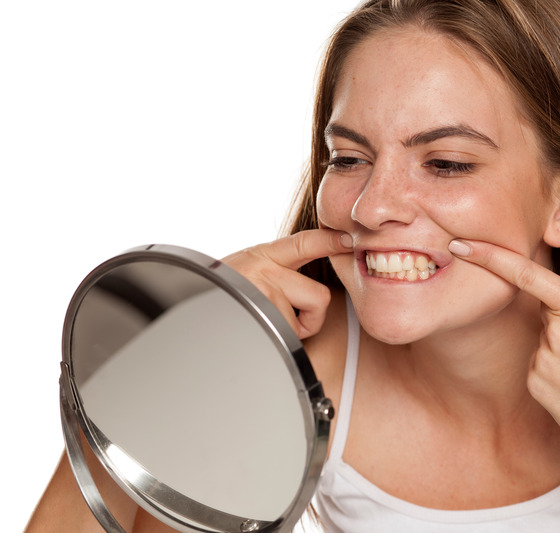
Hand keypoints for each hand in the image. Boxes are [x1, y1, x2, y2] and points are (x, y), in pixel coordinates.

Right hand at [223, 230, 352, 338]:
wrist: (180, 313)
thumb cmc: (215, 301)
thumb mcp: (243, 276)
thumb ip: (275, 276)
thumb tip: (308, 292)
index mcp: (262, 256)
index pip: (303, 242)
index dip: (330, 240)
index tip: (349, 239)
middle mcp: (264, 268)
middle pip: (319, 296)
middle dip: (311, 318)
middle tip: (285, 324)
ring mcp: (264, 291)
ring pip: (306, 321)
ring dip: (291, 334)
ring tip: (260, 331)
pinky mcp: (264, 315)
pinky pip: (292, 339)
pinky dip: (281, 347)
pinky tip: (255, 338)